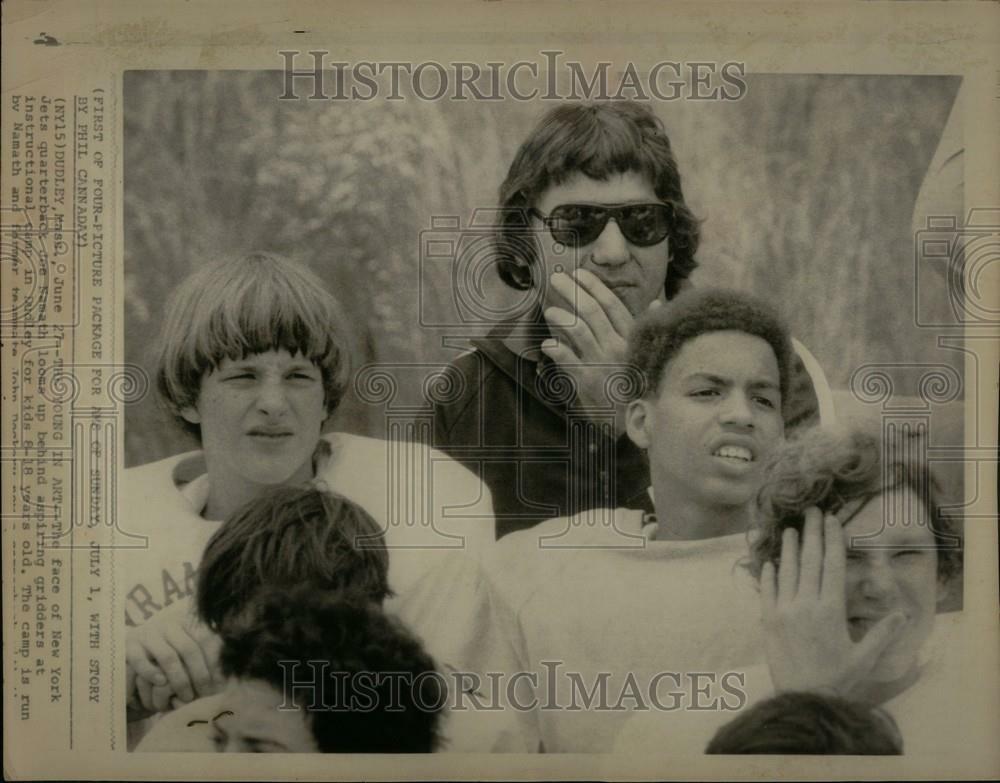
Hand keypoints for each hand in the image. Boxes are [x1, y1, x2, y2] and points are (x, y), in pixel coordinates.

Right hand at [125, 599, 222, 718]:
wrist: (133, 648)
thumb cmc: (170, 653)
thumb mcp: (188, 647)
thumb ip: (208, 651)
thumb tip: (234, 665)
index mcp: (186, 621)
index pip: (206, 638)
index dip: (214, 660)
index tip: (222, 680)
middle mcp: (168, 624)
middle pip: (189, 649)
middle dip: (199, 674)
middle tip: (205, 694)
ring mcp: (148, 634)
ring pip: (168, 657)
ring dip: (179, 679)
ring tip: (186, 696)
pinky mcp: (129, 647)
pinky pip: (142, 661)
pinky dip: (153, 673)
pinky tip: (162, 684)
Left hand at [541, 269, 661, 421]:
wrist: (635, 420)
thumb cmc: (639, 384)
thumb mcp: (646, 354)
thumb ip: (647, 327)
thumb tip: (656, 303)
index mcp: (631, 338)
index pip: (612, 305)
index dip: (595, 287)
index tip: (580, 274)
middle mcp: (617, 347)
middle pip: (593, 312)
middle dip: (573, 292)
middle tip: (556, 280)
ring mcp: (602, 363)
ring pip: (580, 332)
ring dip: (563, 317)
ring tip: (550, 310)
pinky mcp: (588, 381)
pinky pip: (569, 361)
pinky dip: (557, 350)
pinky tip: (548, 344)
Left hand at [760, 507, 905, 699]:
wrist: (803, 699)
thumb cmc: (837, 680)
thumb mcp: (865, 657)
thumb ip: (882, 633)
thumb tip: (902, 613)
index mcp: (831, 610)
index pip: (832, 566)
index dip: (832, 540)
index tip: (832, 519)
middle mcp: (805, 604)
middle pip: (809, 561)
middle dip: (811, 534)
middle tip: (811, 511)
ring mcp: (783, 611)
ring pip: (787, 572)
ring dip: (788, 549)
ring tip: (790, 530)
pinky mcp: (767, 621)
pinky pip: (767, 592)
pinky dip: (769, 575)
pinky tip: (770, 563)